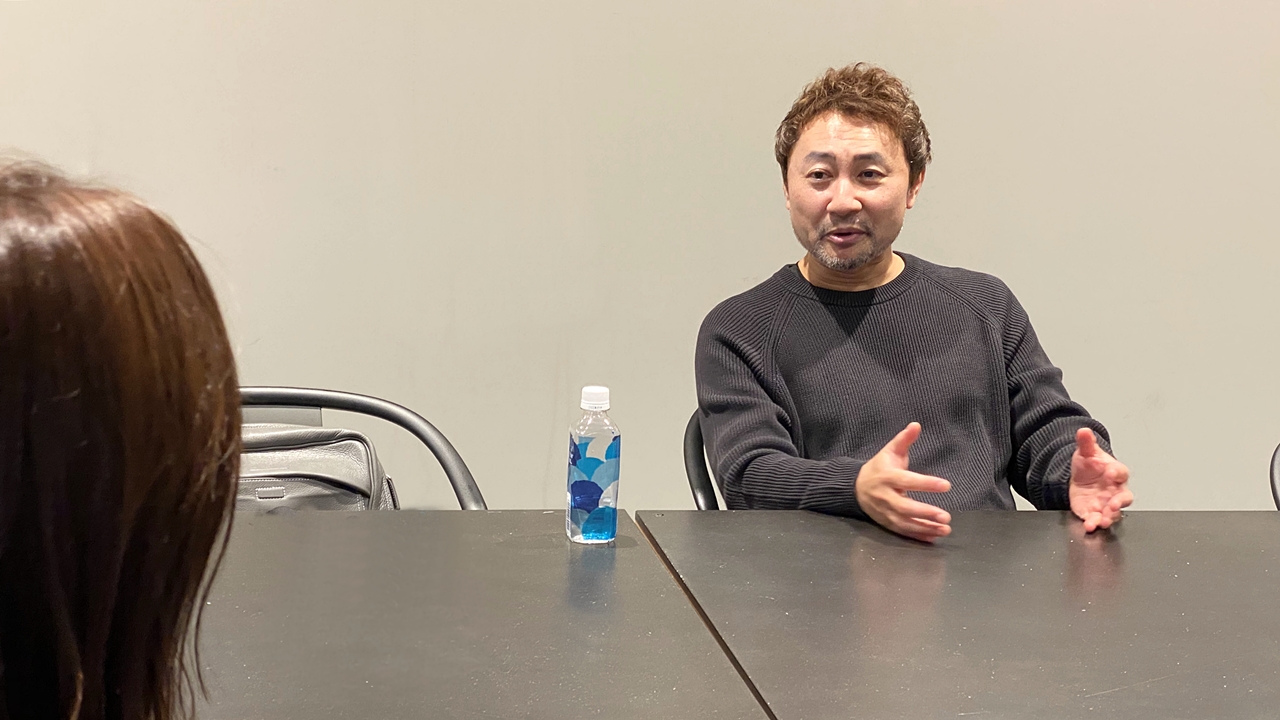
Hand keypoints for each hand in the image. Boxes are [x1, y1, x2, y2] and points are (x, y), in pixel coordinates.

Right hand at [855, 422, 951, 542]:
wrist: (855, 487)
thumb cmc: (879, 467)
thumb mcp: (889, 451)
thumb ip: (904, 440)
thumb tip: (916, 424)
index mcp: (887, 477)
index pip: (908, 481)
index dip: (926, 483)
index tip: (947, 485)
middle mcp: (885, 496)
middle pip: (904, 507)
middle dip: (925, 513)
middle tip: (946, 515)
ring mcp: (884, 512)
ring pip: (905, 523)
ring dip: (925, 527)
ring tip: (945, 529)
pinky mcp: (886, 523)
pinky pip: (902, 531)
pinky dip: (918, 536)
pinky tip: (934, 536)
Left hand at [1069, 428, 1132, 531]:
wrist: (1079, 478)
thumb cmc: (1089, 465)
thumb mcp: (1085, 452)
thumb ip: (1086, 443)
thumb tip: (1083, 430)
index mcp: (1115, 473)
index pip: (1121, 472)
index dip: (1117, 473)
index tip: (1110, 473)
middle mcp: (1114, 490)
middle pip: (1124, 497)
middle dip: (1119, 502)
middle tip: (1112, 505)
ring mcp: (1106, 503)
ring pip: (1114, 512)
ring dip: (1109, 517)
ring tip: (1103, 520)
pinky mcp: (1095, 512)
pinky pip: (1097, 520)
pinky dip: (1094, 523)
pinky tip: (1089, 525)